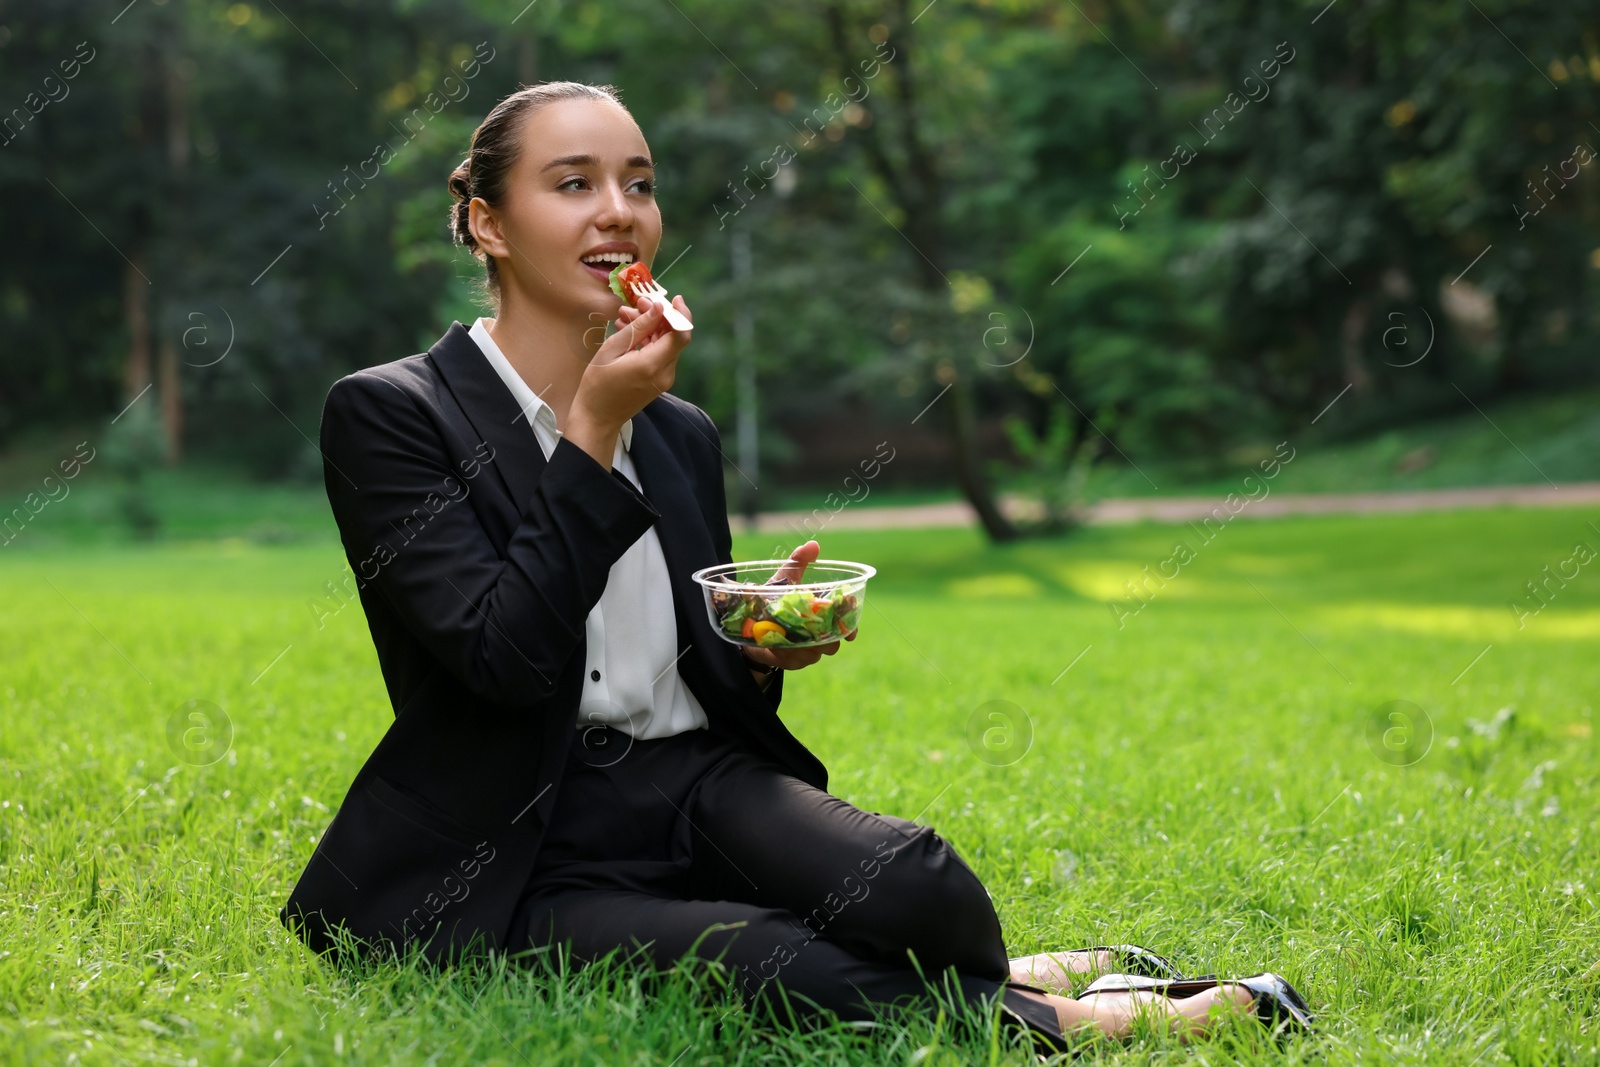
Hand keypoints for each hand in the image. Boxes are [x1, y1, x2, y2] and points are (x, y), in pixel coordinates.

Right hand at [566, 293, 693, 468]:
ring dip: (650, 327)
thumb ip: (638, 327)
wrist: (597, 418)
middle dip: (658, 316)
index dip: (681, 313)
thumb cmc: (598, 385)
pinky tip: (627, 331)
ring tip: (624, 316)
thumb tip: (658, 308)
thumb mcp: (612, 349)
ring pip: (665, 344)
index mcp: (653, 365)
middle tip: (636, 304)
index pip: (681, 335)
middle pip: (673, 337)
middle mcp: (665, 373)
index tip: (673, 298)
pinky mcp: (659, 381)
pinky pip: (659, 355)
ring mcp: (664, 379)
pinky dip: (647, 340)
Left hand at [740, 540, 857, 673]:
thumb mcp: (784, 579)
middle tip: (816, 631)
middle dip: (827, 638)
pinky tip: (777, 645)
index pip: (846, 622)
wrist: (750, 626)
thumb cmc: (773, 599)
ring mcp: (808, 649)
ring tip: (791, 637)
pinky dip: (787, 652)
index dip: (851, 625)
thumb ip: (798, 563)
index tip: (850, 629)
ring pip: (816, 652)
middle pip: (834, 641)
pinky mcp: (793, 661)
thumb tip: (813, 544)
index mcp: (823, 614)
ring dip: (805, 645)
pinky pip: (796, 660)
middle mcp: (820, 634)